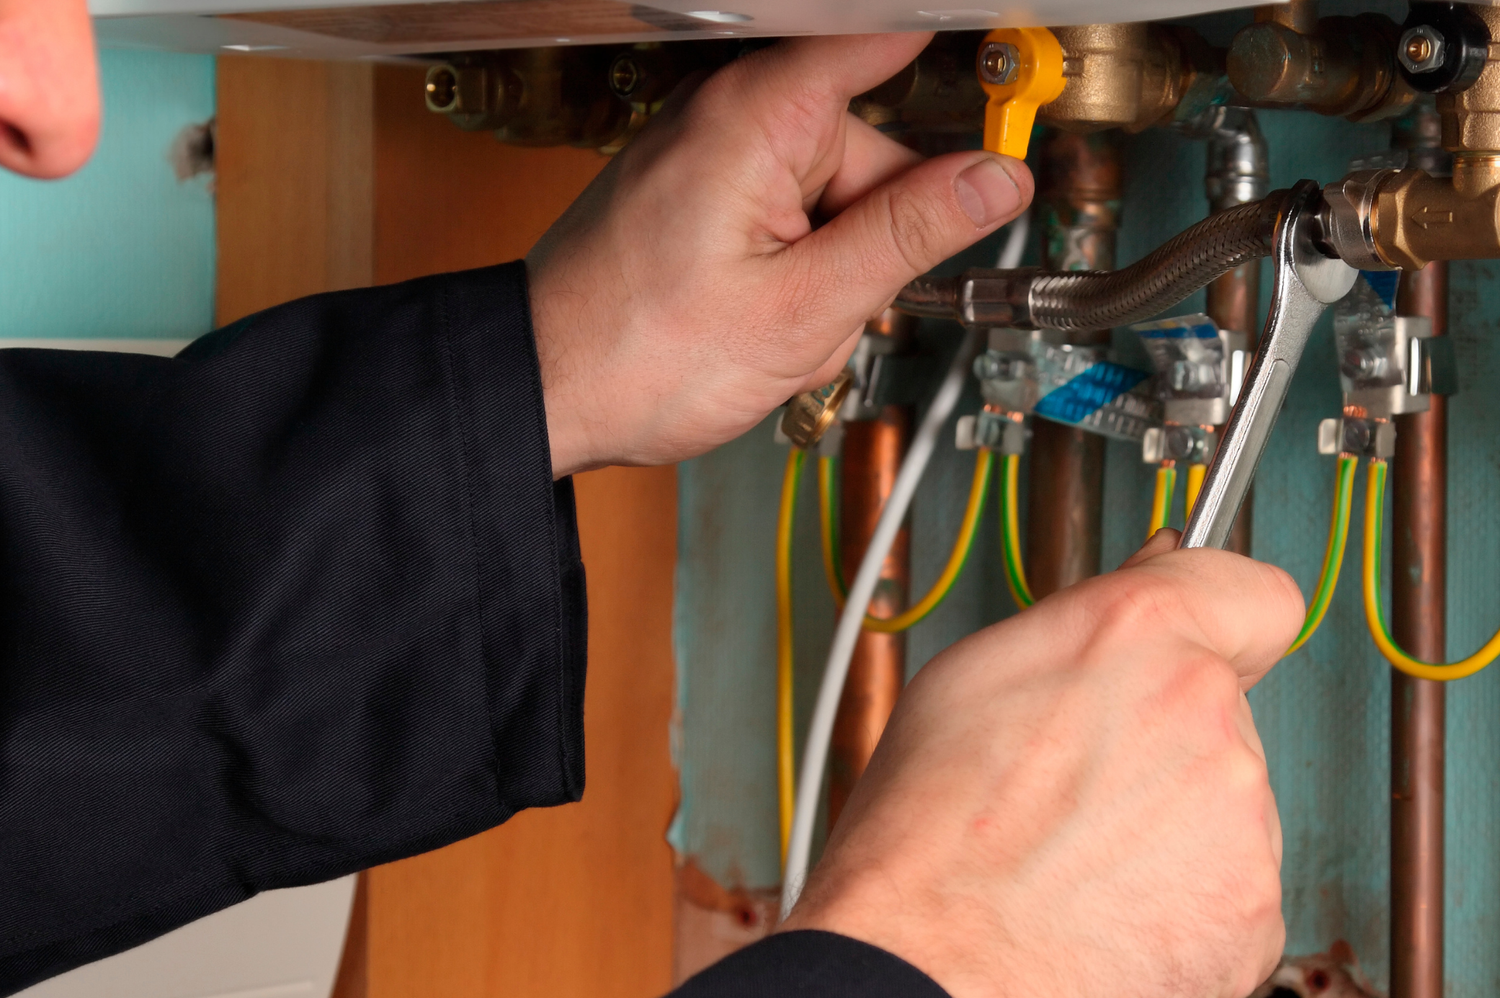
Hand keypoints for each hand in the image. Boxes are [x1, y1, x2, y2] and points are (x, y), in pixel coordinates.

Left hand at [527, 36, 1031, 477]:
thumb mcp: (802, 308)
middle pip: (868, 150)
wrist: (542, 396)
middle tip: (827, 306)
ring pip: (829, 204)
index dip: (965, 65)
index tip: (1017, 89)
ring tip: (770, 329)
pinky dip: (785, 281)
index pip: (889, 38)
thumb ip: (909, 236)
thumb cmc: (635, 356)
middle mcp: (730, 116)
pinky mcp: (698, 199)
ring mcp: (710, 157)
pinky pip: (783, 226)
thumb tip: (996, 181)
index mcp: (759, 114)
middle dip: (870, 239)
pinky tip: (750, 325)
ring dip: (825, 278)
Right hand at [782, 534, 1304, 997]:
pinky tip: (1100, 919)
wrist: (927, 969)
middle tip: (1067, 795)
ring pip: (1222, 811)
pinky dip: (1179, 912)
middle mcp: (1207, 713)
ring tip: (1069, 868)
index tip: (1202, 650)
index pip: (1256, 594)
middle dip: (1159, 747)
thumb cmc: (924, 835)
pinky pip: (1229, 897)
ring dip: (1165, 833)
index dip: (1225, 625)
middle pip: (1222, 717)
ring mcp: (1244, 818)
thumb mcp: (968, 679)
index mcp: (1137, 635)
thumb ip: (1082, 626)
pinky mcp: (1254, 912)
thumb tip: (1148, 584)